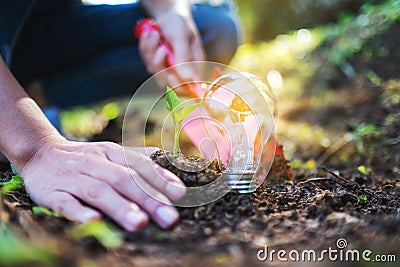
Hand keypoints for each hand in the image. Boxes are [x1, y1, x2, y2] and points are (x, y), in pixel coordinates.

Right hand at [19, 138, 185, 230]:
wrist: (40, 153)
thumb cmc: (84, 157)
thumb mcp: (110, 152)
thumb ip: (136, 157)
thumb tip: (166, 157)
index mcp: (112, 154)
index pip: (139, 165)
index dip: (159, 178)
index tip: (180, 193)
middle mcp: (96, 164)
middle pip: (124, 180)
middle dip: (148, 199)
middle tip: (169, 218)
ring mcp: (74, 178)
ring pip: (99, 191)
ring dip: (120, 206)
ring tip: (140, 222)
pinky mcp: (52, 193)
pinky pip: (66, 203)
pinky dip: (79, 211)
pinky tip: (94, 221)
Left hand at [138, 6, 204, 85]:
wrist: (168, 16)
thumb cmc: (179, 24)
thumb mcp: (182, 36)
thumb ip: (184, 57)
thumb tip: (188, 78)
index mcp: (196, 66)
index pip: (190, 88)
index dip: (179, 84)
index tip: (169, 69)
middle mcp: (183, 71)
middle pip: (169, 84)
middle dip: (160, 64)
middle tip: (162, 47)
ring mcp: (169, 70)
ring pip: (155, 73)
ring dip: (151, 52)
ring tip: (156, 34)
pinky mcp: (157, 66)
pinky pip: (147, 63)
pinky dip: (146, 49)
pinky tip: (150, 36)